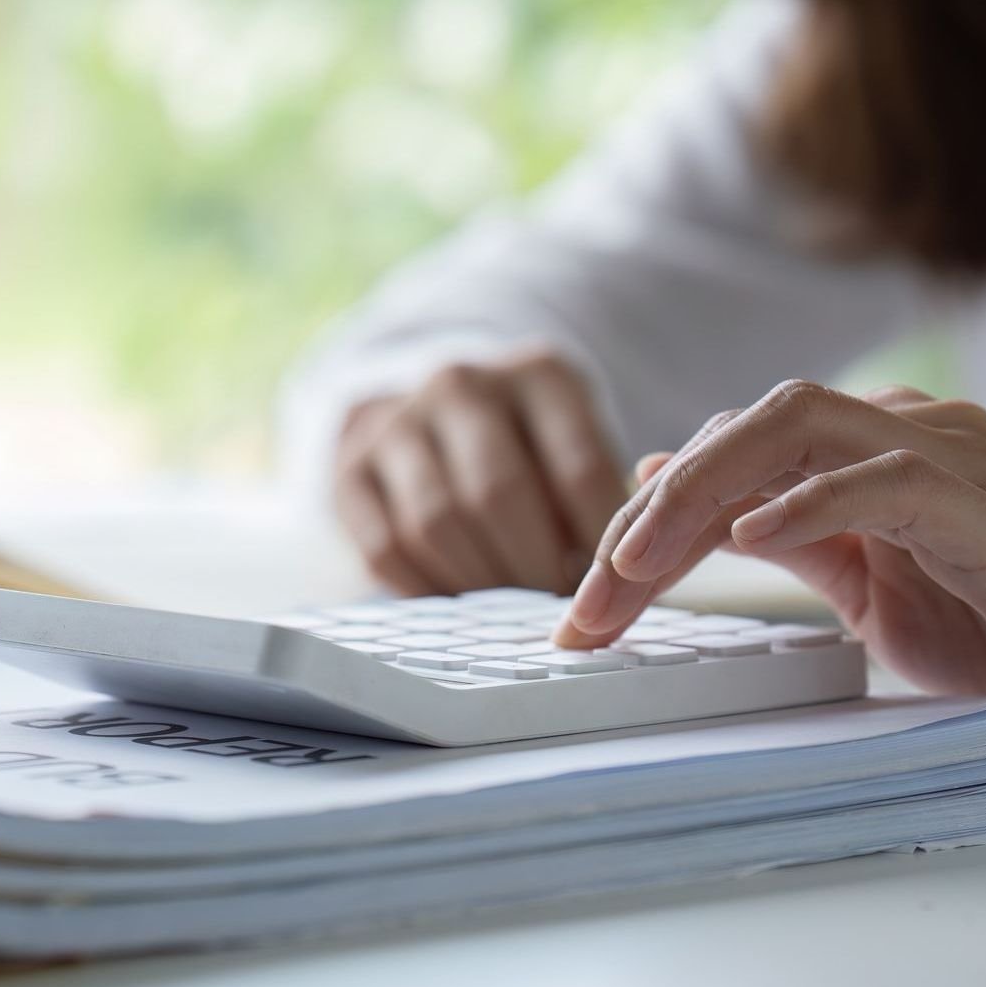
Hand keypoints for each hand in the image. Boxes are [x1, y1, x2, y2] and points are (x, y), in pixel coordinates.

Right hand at [333, 344, 624, 595]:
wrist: (431, 412)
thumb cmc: (531, 445)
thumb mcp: (581, 442)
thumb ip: (613, 492)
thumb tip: (636, 570)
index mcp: (538, 372)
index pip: (578, 466)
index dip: (595, 542)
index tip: (607, 589)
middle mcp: (461, 383)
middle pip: (498, 493)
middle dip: (532, 568)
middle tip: (555, 613)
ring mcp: (396, 421)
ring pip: (435, 522)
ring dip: (479, 583)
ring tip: (510, 614)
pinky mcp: (349, 468)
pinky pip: (384, 547)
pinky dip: (425, 589)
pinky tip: (456, 605)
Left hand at [556, 379, 985, 786]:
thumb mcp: (869, 588)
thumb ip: (787, 534)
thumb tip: (673, 489)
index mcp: (870, 452)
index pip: (728, 453)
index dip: (642, 519)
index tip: (585, 610)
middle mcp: (905, 434)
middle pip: (741, 431)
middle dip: (645, 512)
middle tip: (586, 609)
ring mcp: (951, 457)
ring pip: (792, 426)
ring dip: (697, 492)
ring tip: (633, 565)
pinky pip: (881, 479)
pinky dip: (807, 501)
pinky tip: (749, 539)